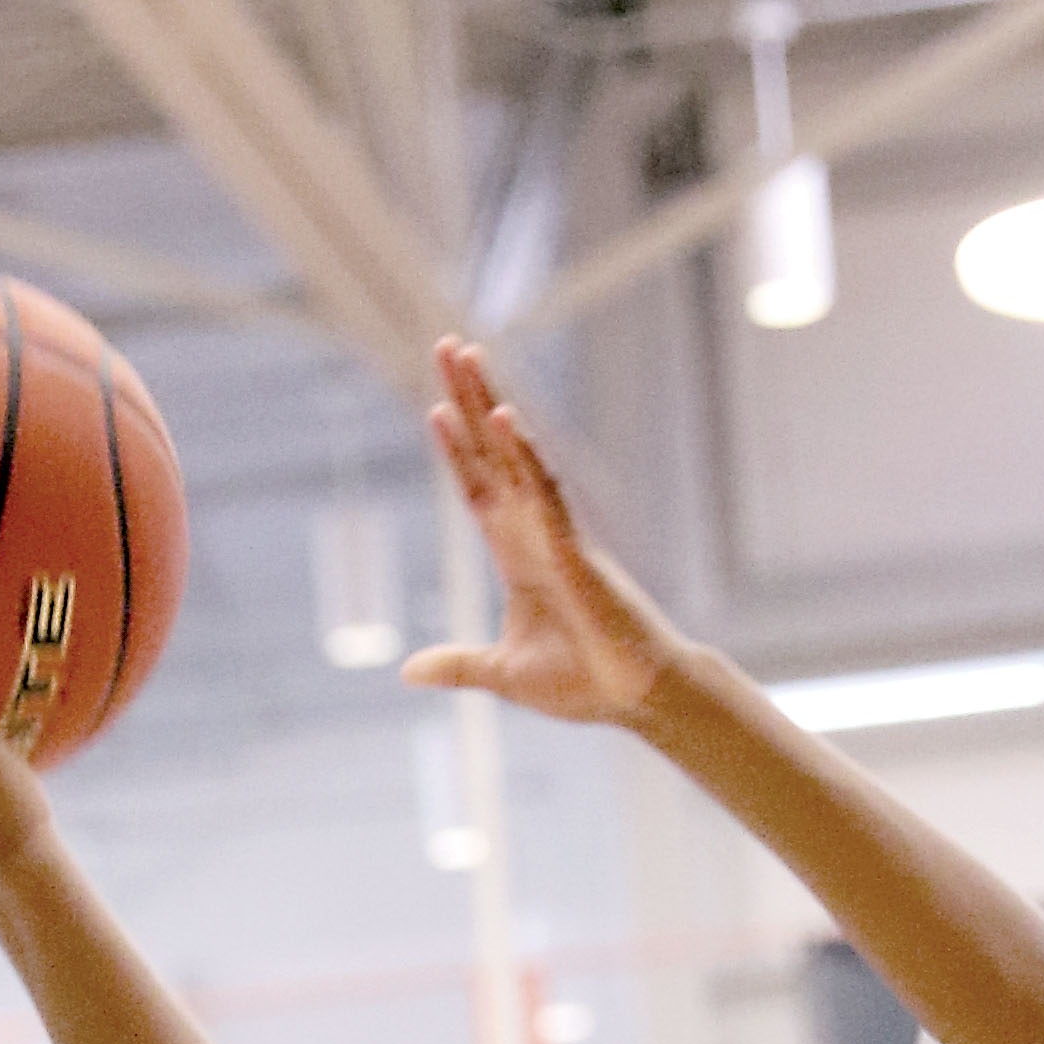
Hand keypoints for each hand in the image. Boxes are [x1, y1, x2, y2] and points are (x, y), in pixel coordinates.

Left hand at [402, 339, 675, 731]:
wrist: (636, 699)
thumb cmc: (584, 683)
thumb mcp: (503, 674)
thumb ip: (458, 664)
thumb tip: (407, 671)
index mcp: (518, 556)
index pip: (477, 488)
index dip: (456, 447)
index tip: (437, 404)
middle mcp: (535, 531)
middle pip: (492, 454)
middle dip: (469, 399)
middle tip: (447, 344)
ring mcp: (555, 533)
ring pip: (515, 456)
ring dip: (489, 404)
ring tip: (467, 354)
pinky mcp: (575, 549)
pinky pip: (543, 492)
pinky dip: (522, 455)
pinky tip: (503, 416)